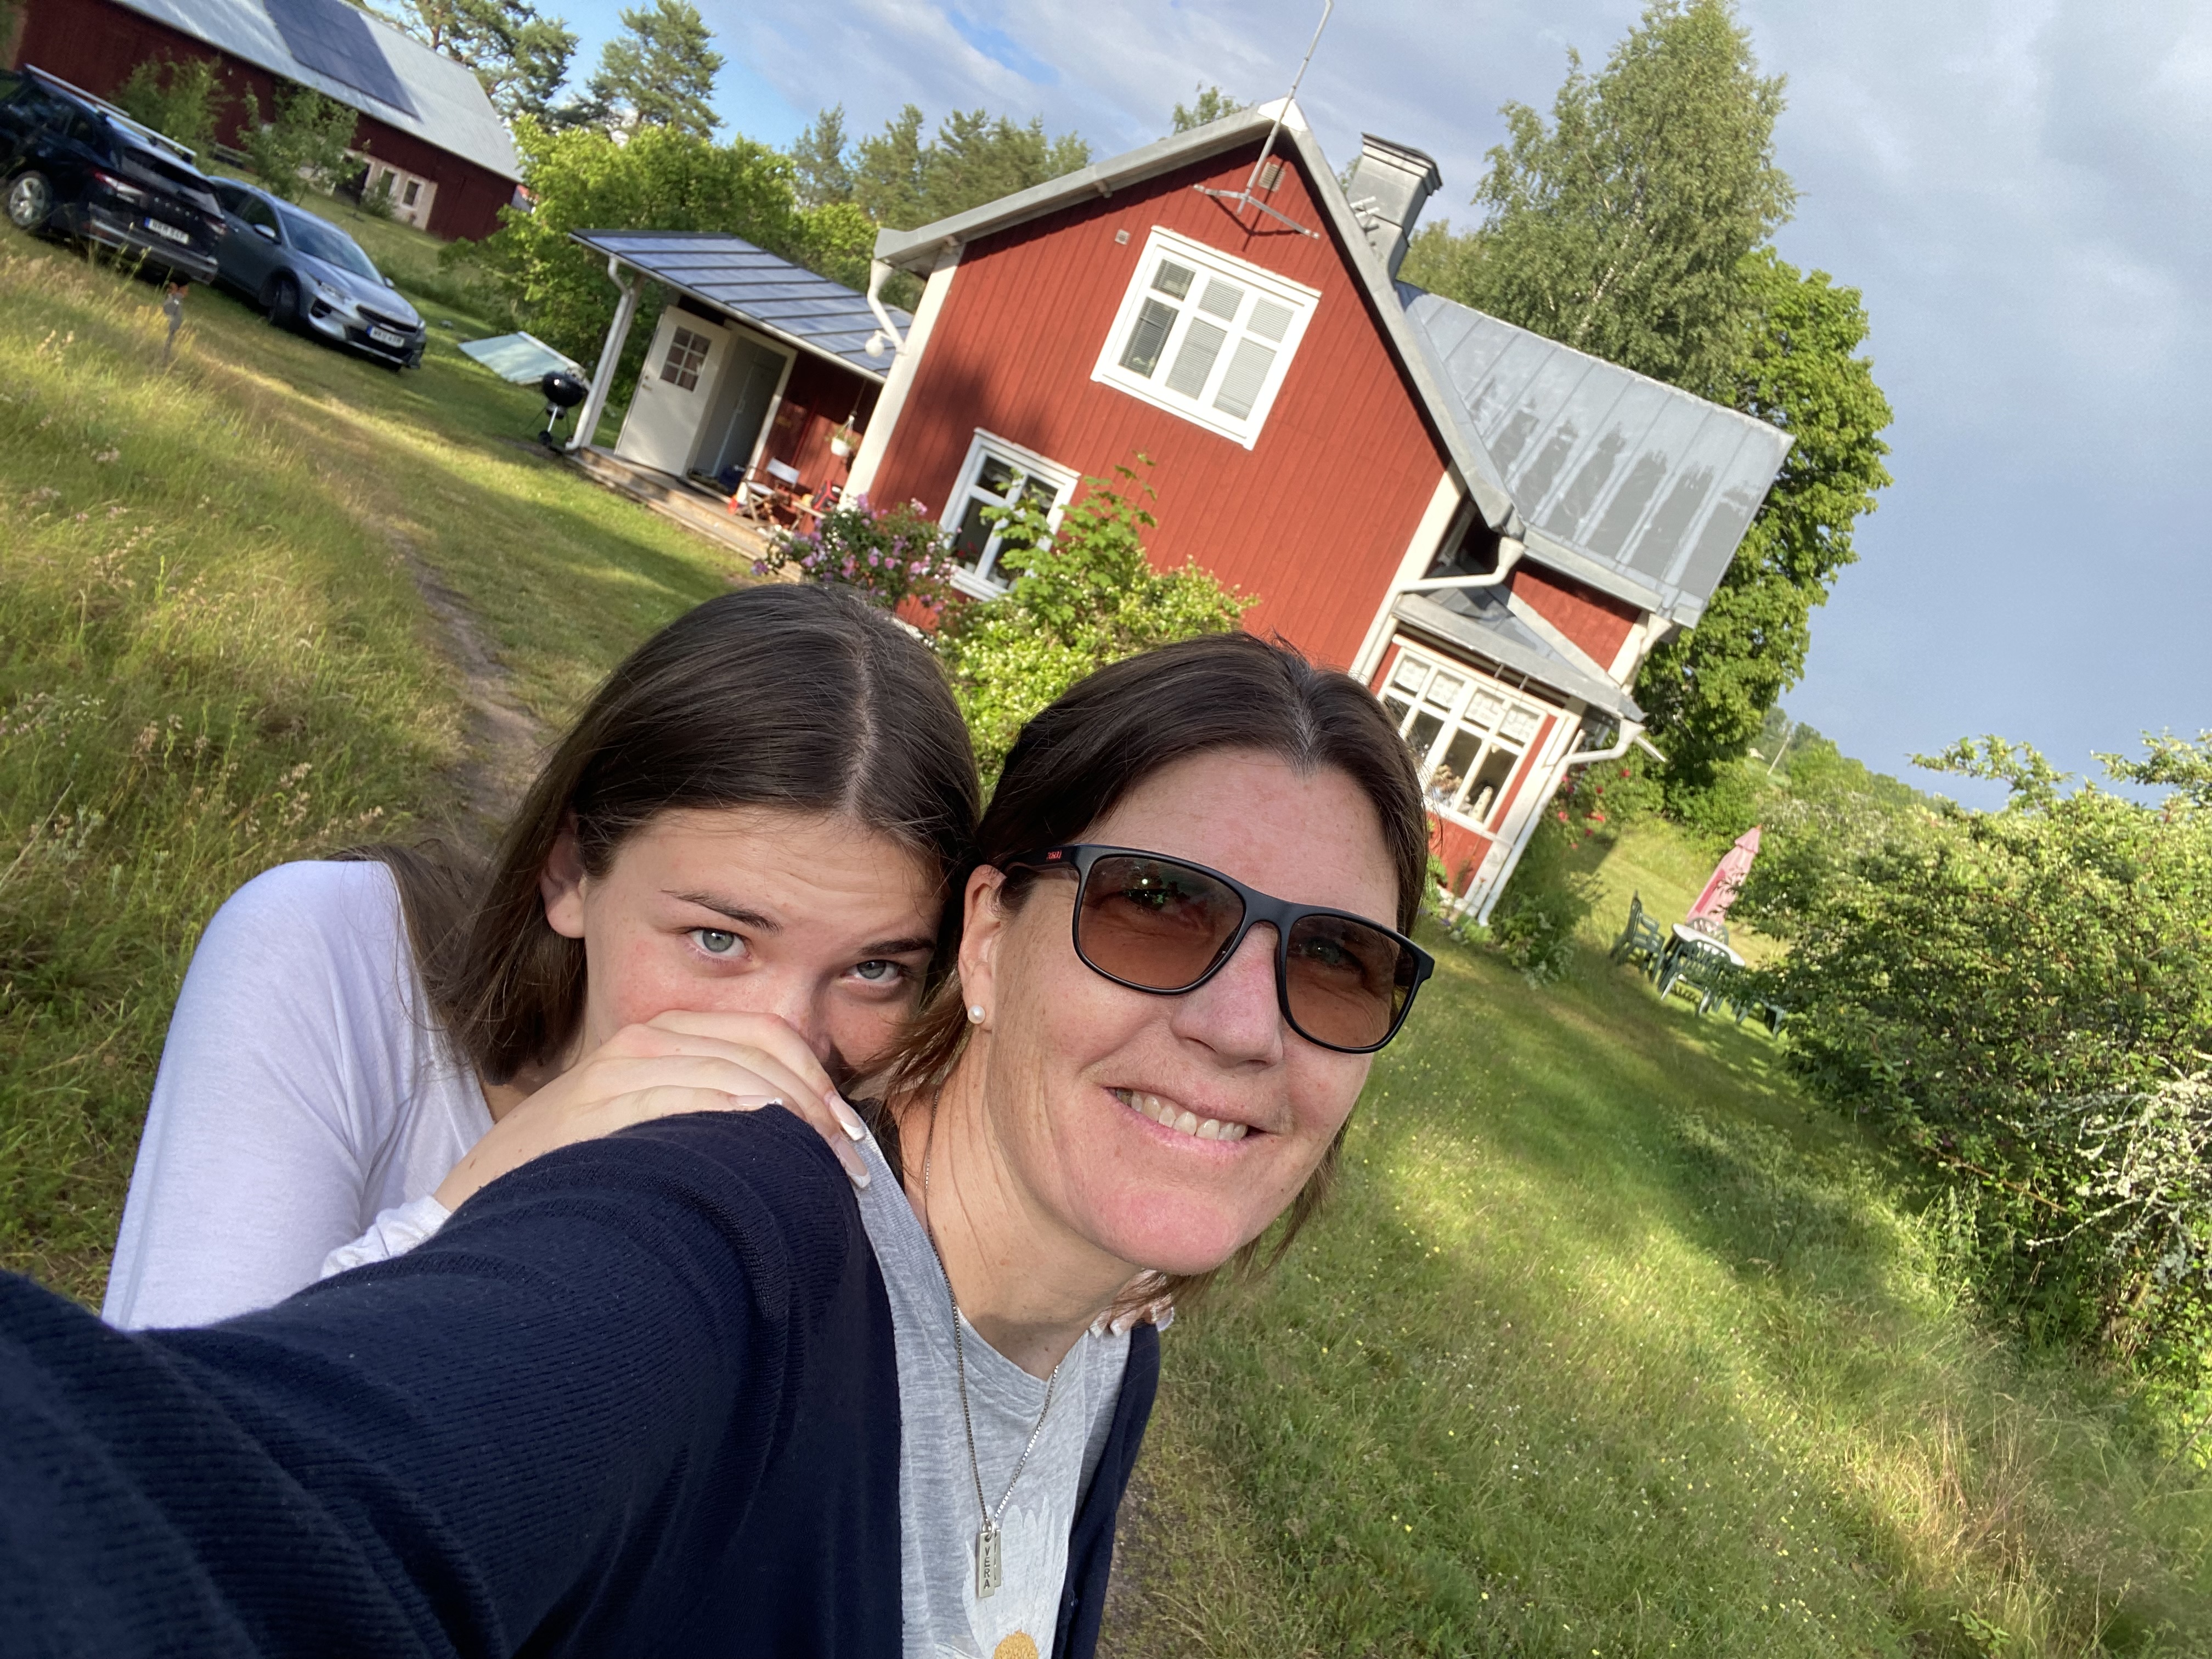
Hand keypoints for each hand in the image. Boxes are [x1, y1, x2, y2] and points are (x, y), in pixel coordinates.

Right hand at [435, 1011, 871, 1210]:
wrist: (481, 1199)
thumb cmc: (580, 1174)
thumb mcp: (650, 1129)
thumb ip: (706, 1116)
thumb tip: (788, 1142)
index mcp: (663, 1039)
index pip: (764, 1036)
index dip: (816, 1081)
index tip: (848, 1136)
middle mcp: (643, 1042)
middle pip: (758, 1052)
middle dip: (814, 1105)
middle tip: (850, 1164)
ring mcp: (614, 1071)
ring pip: (729, 1070)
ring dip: (788, 1117)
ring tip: (823, 1168)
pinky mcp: (590, 1106)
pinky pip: (675, 1094)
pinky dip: (726, 1107)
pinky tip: (761, 1132)